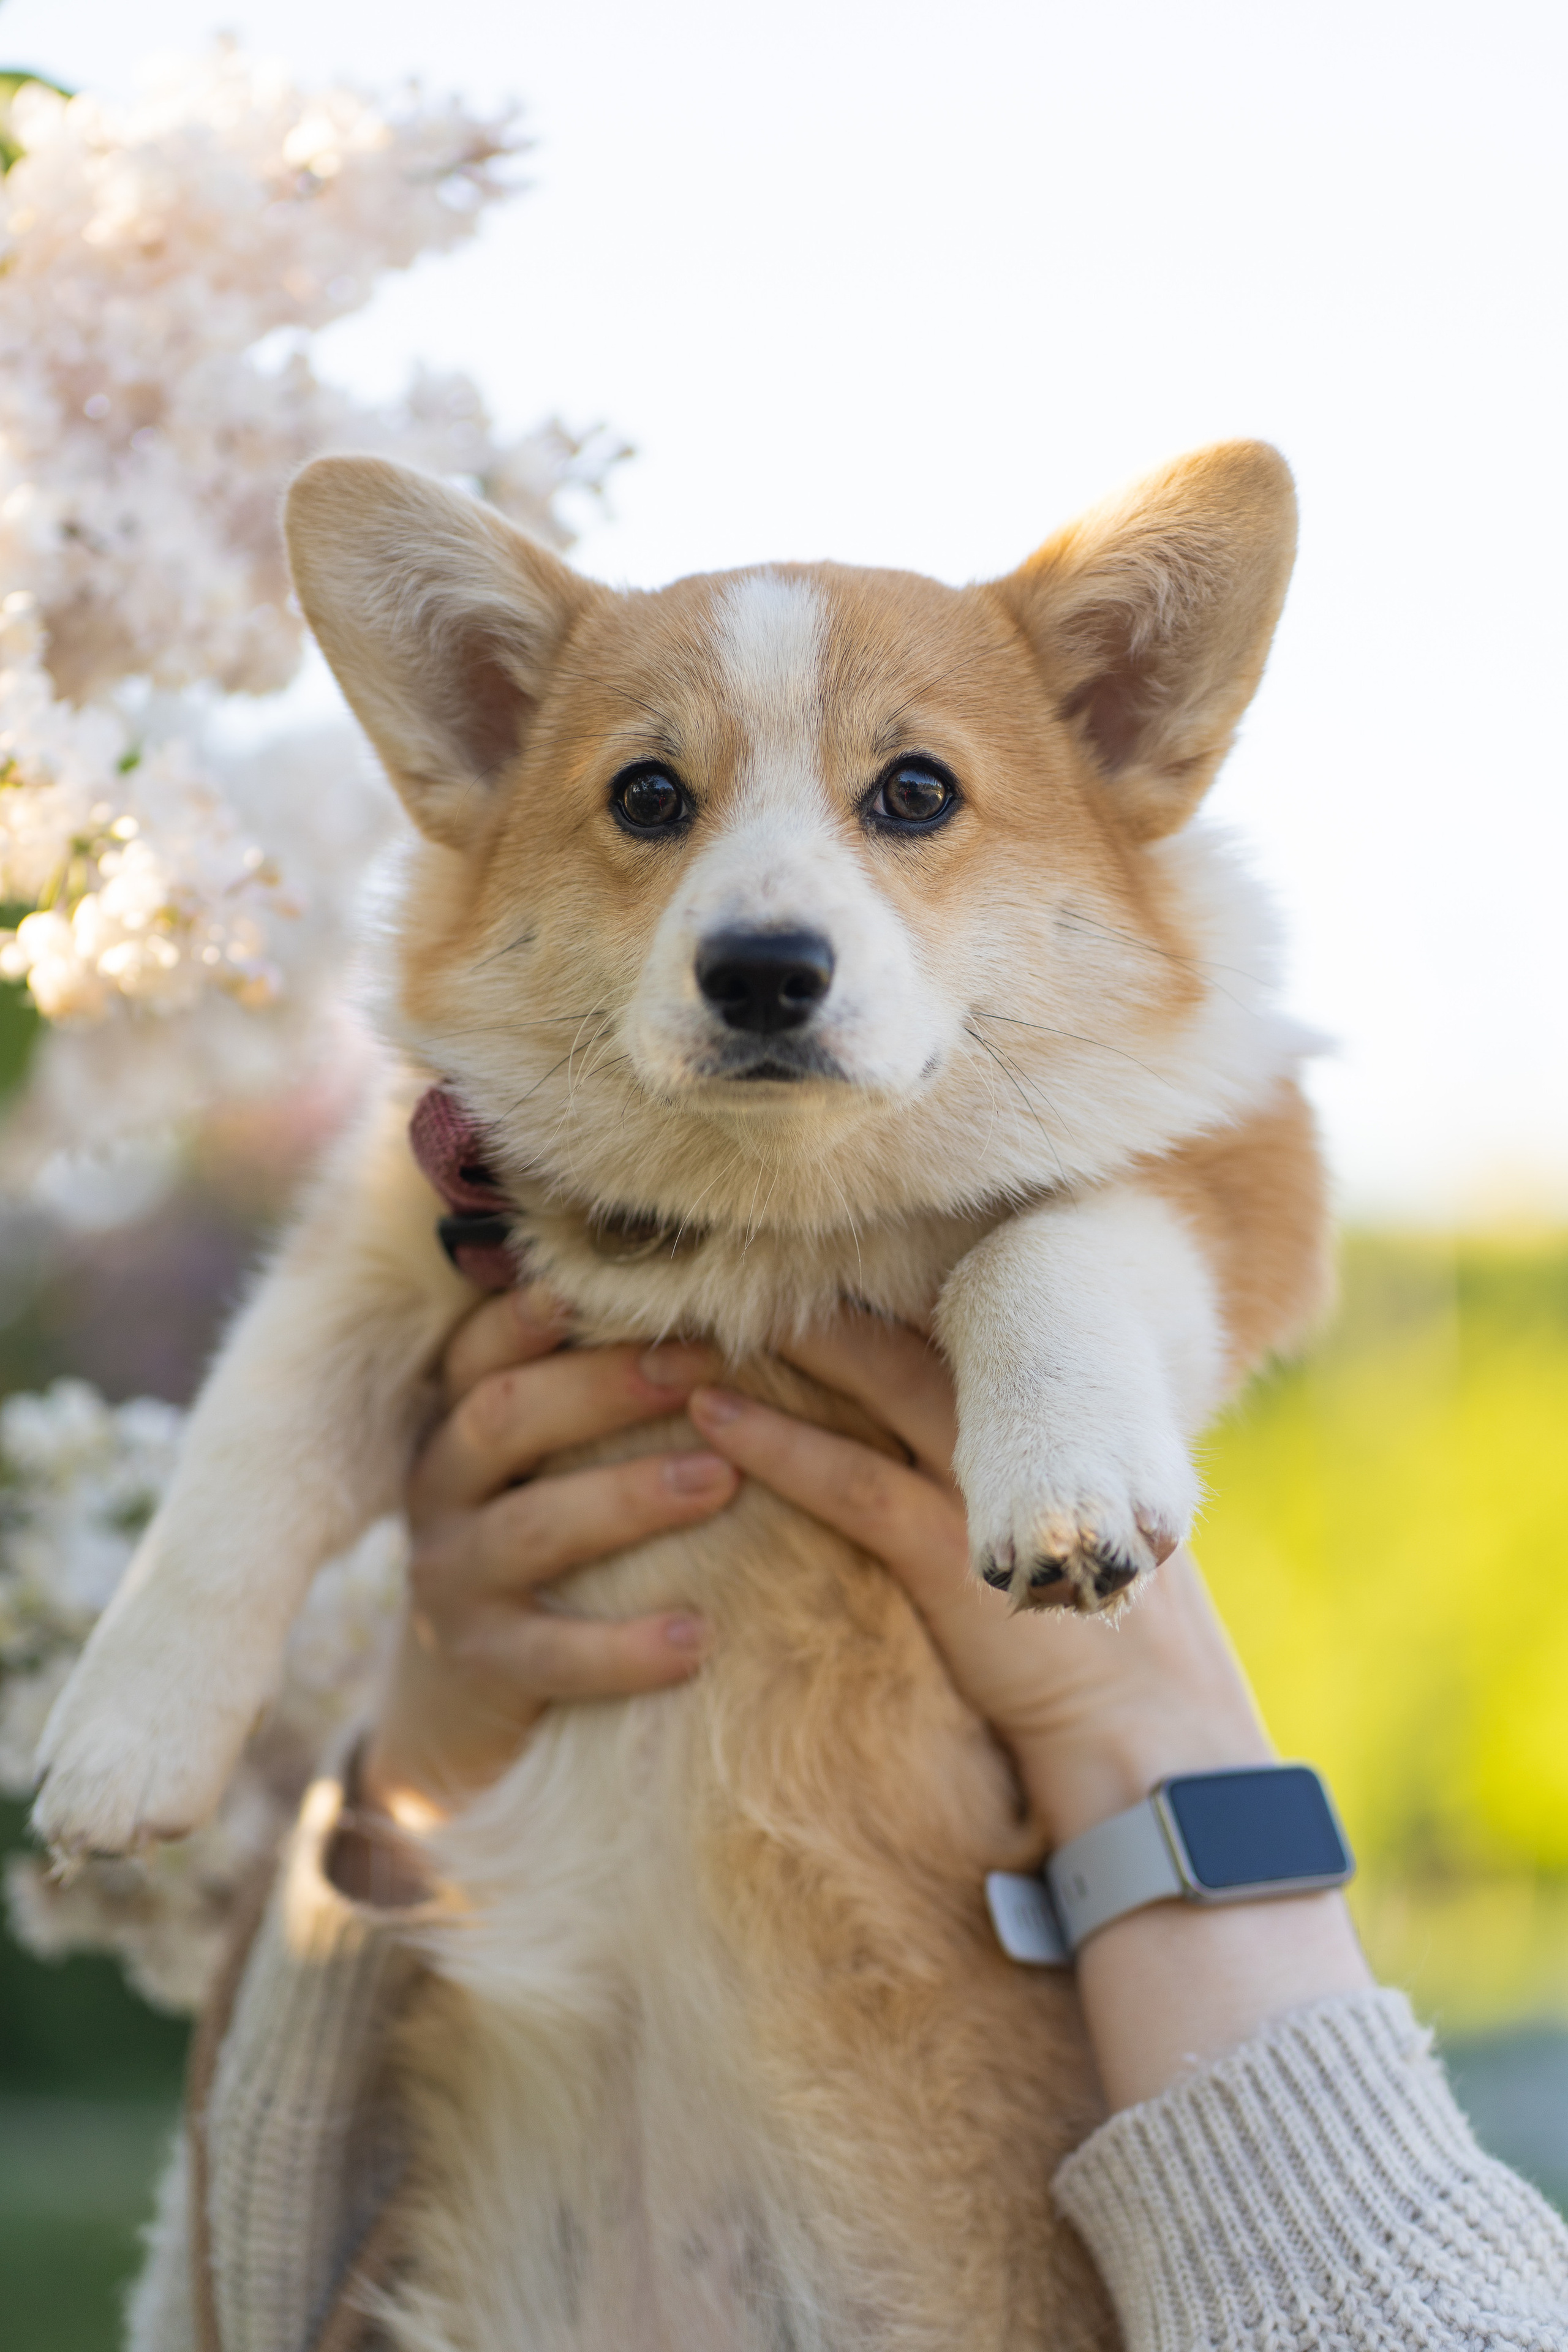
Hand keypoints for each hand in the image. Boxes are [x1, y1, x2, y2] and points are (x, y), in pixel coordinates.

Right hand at [357, 1285, 736, 1826]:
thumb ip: (596, 1390)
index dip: (532, 1314)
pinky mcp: (483, 1662)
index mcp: (459, 1419)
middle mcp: (441, 1486)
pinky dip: (624, 1649)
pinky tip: (698, 1639)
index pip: (480, 1348)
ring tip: (721, 1479)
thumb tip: (710, 1306)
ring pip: (532, 1527)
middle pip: (503, 1415)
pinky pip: (552, 1653)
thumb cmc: (550, 1531)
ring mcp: (453, 1576)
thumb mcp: (550, 1454)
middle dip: (603, 1387)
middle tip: (704, 1369)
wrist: (472, 1691)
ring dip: (628, 1497)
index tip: (607, 1288)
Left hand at [686, 1313, 1270, 1845]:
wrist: (1161, 1759)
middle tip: (754, 1261)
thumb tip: (997, 1472)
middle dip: (837, 1296)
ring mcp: (1002, 1490)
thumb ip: (1051, 1500)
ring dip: (793, 1345)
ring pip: (881, 1382)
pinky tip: (713, 1415)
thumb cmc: (1129, 1677)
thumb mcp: (1102, 1556)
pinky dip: (775, 1443)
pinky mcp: (957, 1554)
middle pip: (924, 1334)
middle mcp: (1043, 1438)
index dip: (905, 1292)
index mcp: (1078, 1429)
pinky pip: (848, 1481)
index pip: (982, 1333)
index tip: (834, 1257)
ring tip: (708, 1318)